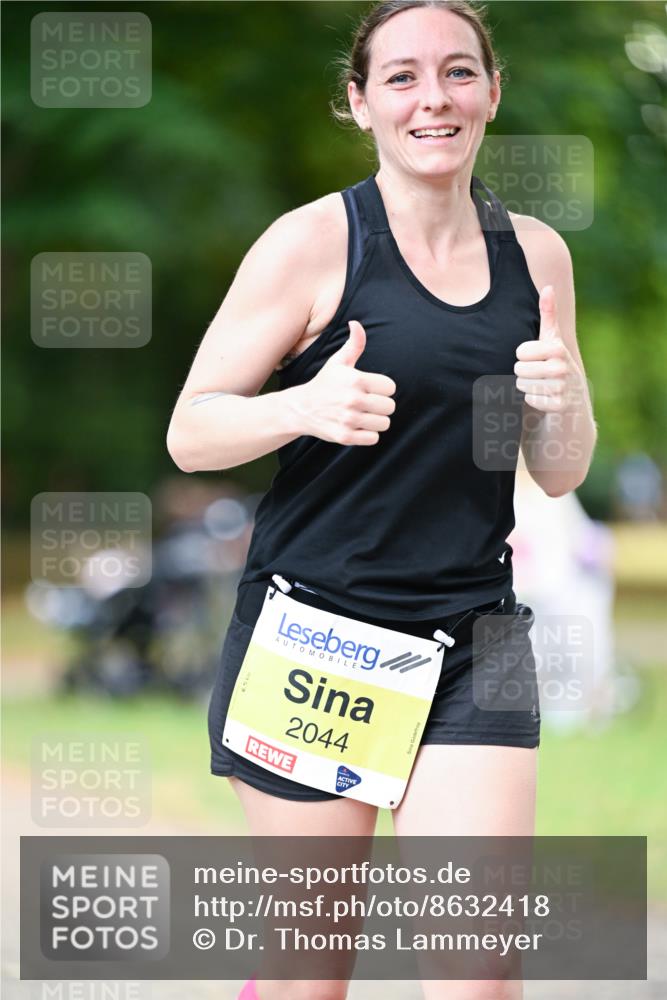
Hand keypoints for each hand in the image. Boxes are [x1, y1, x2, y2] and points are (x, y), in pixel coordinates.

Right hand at [290, 320, 396, 444]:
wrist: (301, 408)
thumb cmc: (325, 383)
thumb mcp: (338, 362)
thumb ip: (354, 344)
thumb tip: (356, 324)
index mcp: (355, 380)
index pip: (391, 388)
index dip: (382, 389)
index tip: (370, 389)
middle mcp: (353, 399)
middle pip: (390, 407)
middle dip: (381, 406)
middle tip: (367, 404)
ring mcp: (349, 419)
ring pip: (384, 424)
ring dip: (376, 421)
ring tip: (363, 415)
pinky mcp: (345, 437)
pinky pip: (373, 439)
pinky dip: (368, 435)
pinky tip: (357, 427)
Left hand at [514, 285, 582, 412]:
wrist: (572, 398)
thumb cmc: (555, 363)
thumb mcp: (551, 339)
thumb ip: (548, 314)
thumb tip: (548, 287)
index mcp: (558, 348)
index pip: (520, 352)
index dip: (523, 356)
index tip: (536, 358)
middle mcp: (562, 367)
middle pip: (518, 369)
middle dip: (523, 373)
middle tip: (538, 374)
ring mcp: (562, 387)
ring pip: (521, 385)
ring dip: (527, 386)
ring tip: (541, 385)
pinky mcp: (559, 405)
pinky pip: (530, 400)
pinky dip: (533, 400)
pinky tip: (545, 398)